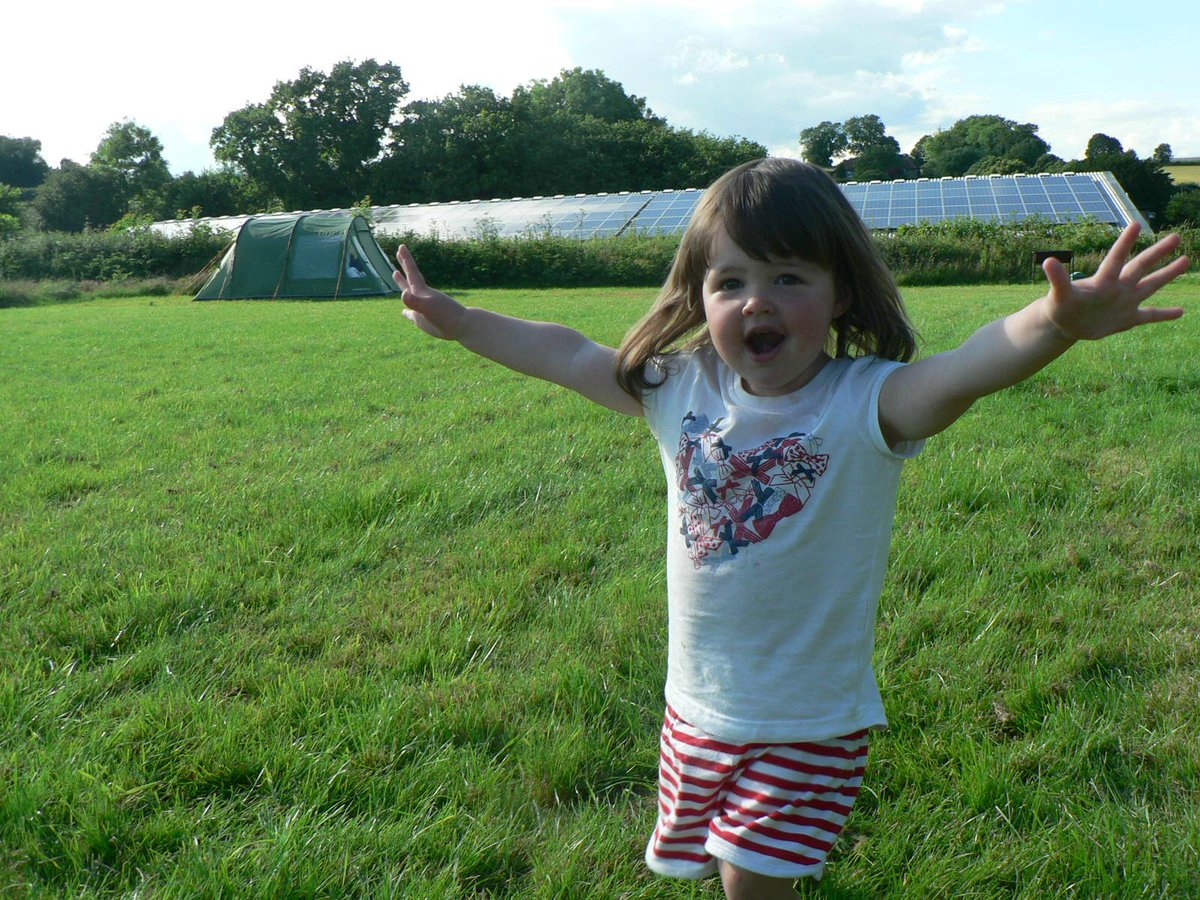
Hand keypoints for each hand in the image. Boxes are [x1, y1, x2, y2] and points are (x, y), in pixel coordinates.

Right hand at [393, 245, 465, 339]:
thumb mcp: (427, 308)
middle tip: (398, 252)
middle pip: (410, 277)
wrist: (461, 327)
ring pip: (409, 293)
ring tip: (396, 274)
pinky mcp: (423, 320)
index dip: (406, 259)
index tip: (401, 246)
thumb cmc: (445, 316)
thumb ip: (415, 302)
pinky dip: (407, 312)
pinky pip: (412, 314)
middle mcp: (421, 296)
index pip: (412, 272)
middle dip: (404, 264)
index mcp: (421, 291)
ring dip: (402, 283)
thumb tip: (403, 294)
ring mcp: (422, 308)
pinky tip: (403, 313)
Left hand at [1041, 223, 1188, 340]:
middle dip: (1157, 253)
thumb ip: (1058, 279)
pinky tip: (1181, 311)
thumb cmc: (1060, 306)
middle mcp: (1118, 288)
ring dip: (1168, 274)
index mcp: (1103, 282)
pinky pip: (1149, 316)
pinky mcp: (1127, 319)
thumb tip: (1048, 261)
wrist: (1064, 323)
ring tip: (1185, 259)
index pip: (1116, 259)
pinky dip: (1164, 315)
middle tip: (1175, 236)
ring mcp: (1125, 302)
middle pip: (1140, 267)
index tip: (1136, 224)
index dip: (1124, 243)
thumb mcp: (1059, 295)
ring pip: (1151, 286)